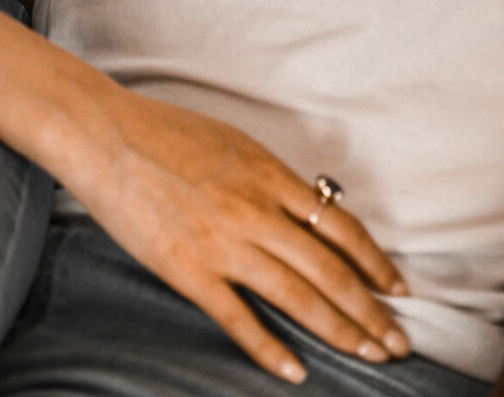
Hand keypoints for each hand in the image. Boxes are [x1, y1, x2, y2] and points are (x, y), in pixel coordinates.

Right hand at [63, 83, 409, 384]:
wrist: (105, 136)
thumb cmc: (165, 133)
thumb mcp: (234, 143)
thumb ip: (272, 181)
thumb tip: (310, 214)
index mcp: (268, 174)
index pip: (340, 227)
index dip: (376, 262)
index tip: (398, 289)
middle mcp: (255, 210)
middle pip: (330, 270)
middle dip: (370, 311)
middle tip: (398, 343)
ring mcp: (222, 243)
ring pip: (297, 297)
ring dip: (339, 331)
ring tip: (368, 355)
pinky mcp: (188, 270)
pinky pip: (239, 318)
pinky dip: (271, 349)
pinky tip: (295, 370)